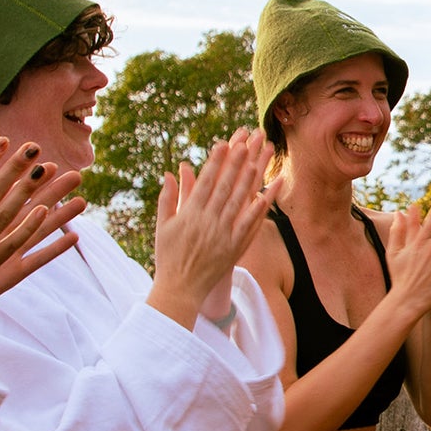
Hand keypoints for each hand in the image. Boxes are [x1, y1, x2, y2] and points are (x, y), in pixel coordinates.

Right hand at [148, 130, 274, 329]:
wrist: (180, 289)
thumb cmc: (168, 256)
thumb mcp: (163, 225)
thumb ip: (168, 198)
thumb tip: (171, 172)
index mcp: (189, 213)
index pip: (206, 181)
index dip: (216, 161)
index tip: (225, 142)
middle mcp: (207, 221)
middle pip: (226, 185)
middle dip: (237, 161)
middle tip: (247, 141)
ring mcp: (223, 234)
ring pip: (239, 202)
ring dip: (250, 179)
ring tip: (259, 159)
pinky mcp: (234, 248)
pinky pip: (249, 226)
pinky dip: (258, 210)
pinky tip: (267, 195)